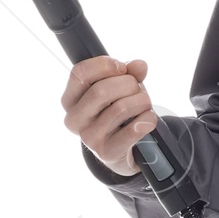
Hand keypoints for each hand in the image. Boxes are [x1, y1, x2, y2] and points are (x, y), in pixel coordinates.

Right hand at [63, 55, 156, 175]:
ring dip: (141, 101)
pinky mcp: (107, 152)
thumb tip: (140, 65)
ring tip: (145, 103)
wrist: (120, 150)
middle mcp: (74, 119)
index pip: (80, 73)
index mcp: (70, 99)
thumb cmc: (116, 112)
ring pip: (120, 108)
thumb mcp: (119, 89)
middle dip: (128, 84)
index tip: (122, 68)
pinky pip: (133, 129)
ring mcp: (89, 138)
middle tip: (137, 89)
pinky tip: (149, 118)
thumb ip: (129, 74)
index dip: (105, 65)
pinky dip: (147, 119)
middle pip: (101, 91)